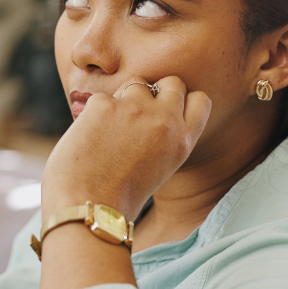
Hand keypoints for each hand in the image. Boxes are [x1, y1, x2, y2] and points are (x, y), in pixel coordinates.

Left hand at [42, 76, 211, 220]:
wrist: (87, 207)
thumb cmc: (117, 198)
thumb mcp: (158, 170)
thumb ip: (162, 139)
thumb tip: (149, 109)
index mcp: (183, 141)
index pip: (200, 99)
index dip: (182, 101)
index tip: (167, 112)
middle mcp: (164, 120)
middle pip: (172, 82)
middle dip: (156, 91)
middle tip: (137, 115)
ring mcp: (134, 108)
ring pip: (135, 83)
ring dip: (124, 99)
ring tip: (110, 131)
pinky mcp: (103, 104)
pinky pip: (102, 98)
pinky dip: (94, 114)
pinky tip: (89, 138)